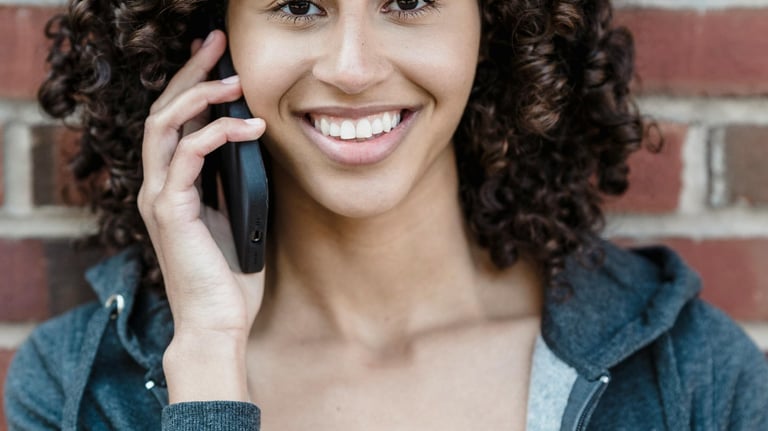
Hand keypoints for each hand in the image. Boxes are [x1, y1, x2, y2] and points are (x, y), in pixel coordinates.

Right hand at [137, 30, 265, 402]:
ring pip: (165, 124)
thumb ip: (237, 183)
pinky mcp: (171, 211)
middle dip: (190, 73)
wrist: (218, 324)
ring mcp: (160, 197)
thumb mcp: (239, 218)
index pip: (175, 123)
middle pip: (163, 112)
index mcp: (175, 187)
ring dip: (199, 94)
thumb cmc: (231, 278)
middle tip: (216, 44)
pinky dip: (218, 133)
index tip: (218, 61)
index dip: (193, 87)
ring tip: (234, 79)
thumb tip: (257, 146)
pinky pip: (188, 155)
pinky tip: (250, 126)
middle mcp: (160, 186)